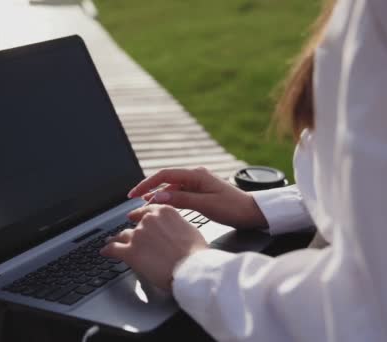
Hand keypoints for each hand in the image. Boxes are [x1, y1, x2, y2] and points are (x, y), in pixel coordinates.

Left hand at [100, 204, 207, 290]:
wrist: (190, 268)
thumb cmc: (195, 253)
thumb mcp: (189, 229)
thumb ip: (175, 225)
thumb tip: (173, 230)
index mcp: (163, 212)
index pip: (146, 211)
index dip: (138, 216)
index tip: (134, 217)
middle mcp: (148, 221)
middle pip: (134, 226)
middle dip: (131, 232)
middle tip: (128, 236)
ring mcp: (137, 235)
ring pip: (122, 236)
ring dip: (116, 239)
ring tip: (111, 242)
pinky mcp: (130, 252)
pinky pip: (114, 249)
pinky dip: (108, 250)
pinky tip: (105, 251)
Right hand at [128, 167, 267, 229]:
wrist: (253, 213)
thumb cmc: (234, 208)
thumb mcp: (205, 205)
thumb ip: (181, 200)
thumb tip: (158, 197)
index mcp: (196, 175)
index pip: (164, 175)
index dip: (146, 184)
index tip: (133, 193)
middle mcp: (195, 176)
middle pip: (165, 180)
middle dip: (149, 189)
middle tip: (134, 201)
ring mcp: (198, 183)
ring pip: (172, 188)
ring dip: (158, 196)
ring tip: (145, 206)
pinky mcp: (201, 192)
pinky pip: (180, 194)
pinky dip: (169, 200)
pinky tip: (162, 207)